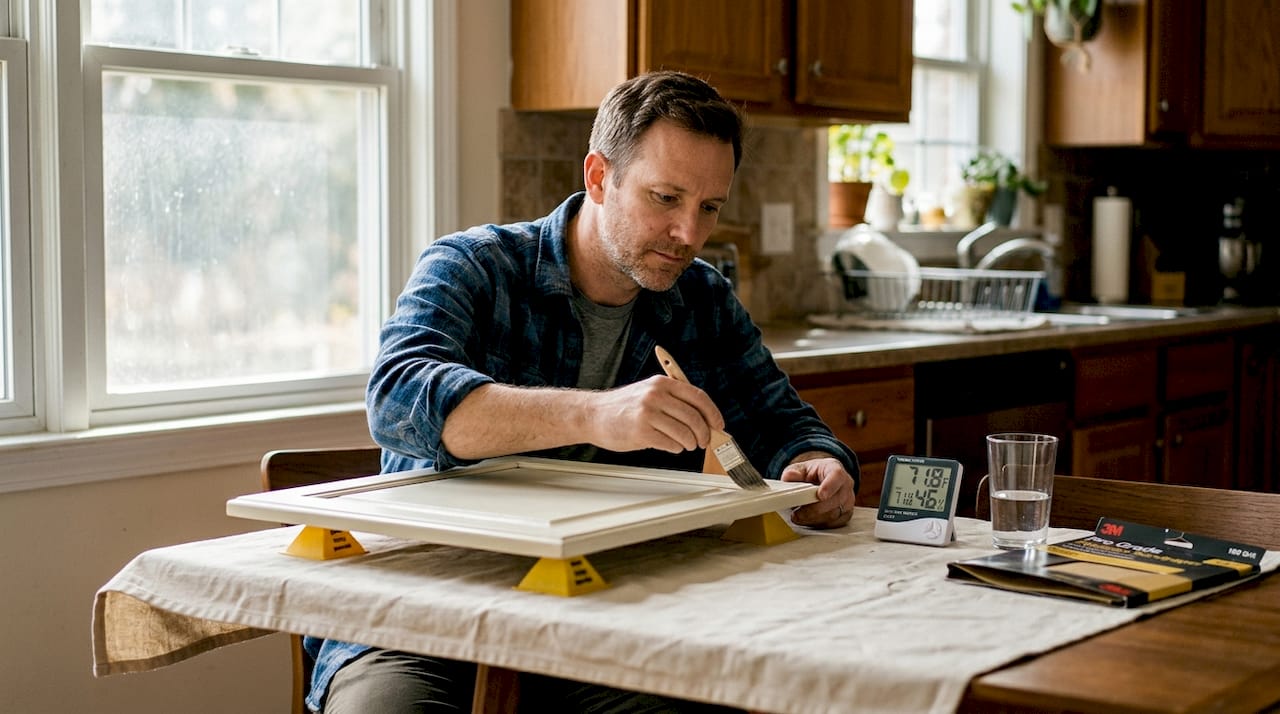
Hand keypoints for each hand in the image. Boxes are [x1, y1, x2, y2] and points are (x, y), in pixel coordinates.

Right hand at [586, 375, 724, 453]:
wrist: (593, 414)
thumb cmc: (624, 407)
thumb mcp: (649, 393)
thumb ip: (674, 401)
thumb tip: (704, 419)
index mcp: (662, 383)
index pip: (698, 397)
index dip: (713, 413)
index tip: (719, 425)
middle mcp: (656, 394)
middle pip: (694, 417)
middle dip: (704, 433)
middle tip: (703, 441)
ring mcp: (648, 412)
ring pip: (684, 433)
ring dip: (689, 443)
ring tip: (685, 445)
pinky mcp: (641, 431)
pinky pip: (670, 444)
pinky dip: (675, 448)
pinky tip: (669, 445)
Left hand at [782, 455, 854, 528]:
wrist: (819, 482)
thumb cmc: (812, 474)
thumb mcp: (800, 469)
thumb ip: (793, 472)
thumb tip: (790, 476)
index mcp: (834, 469)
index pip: (837, 476)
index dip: (829, 486)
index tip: (820, 495)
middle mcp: (845, 485)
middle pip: (835, 500)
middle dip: (814, 509)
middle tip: (797, 513)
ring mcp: (847, 501)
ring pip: (833, 514)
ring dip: (813, 518)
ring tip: (798, 517)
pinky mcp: (845, 515)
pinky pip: (833, 523)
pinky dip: (818, 524)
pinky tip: (807, 520)